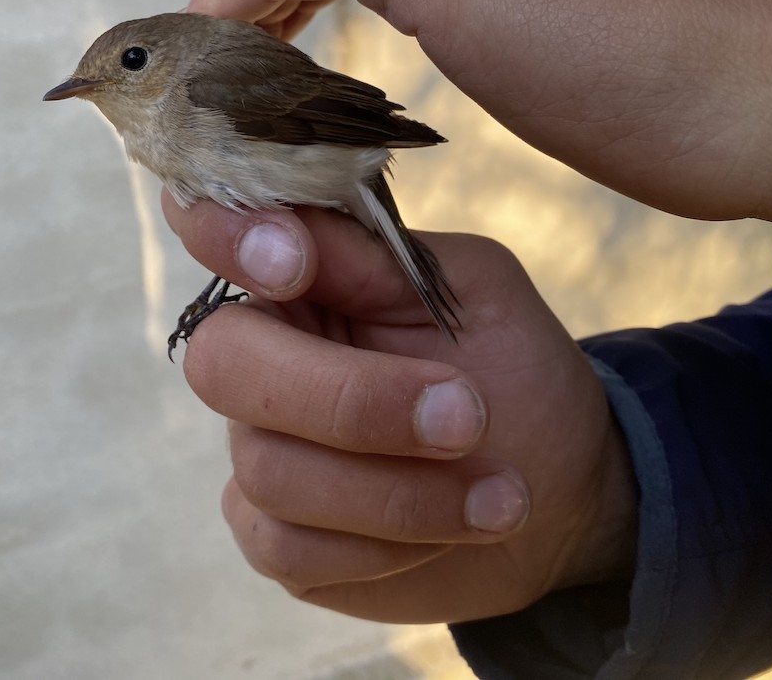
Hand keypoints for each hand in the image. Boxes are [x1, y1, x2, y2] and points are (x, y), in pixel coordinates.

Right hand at [163, 190, 636, 622]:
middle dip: (348, 401)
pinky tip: (451, 532)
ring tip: (502, 496)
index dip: (225, 234)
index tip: (294, 264)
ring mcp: (261, 448)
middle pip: (223, 364)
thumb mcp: (476, 294)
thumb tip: (292, 230)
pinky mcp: (276, 536)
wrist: (557, 495)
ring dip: (400, 493)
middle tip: (466, 419)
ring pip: (268, 469)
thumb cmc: (517, 376)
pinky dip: (383, 546)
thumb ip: (382, 259)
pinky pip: (285, 546)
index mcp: (304, 280)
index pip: (214, 225)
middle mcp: (264, 358)